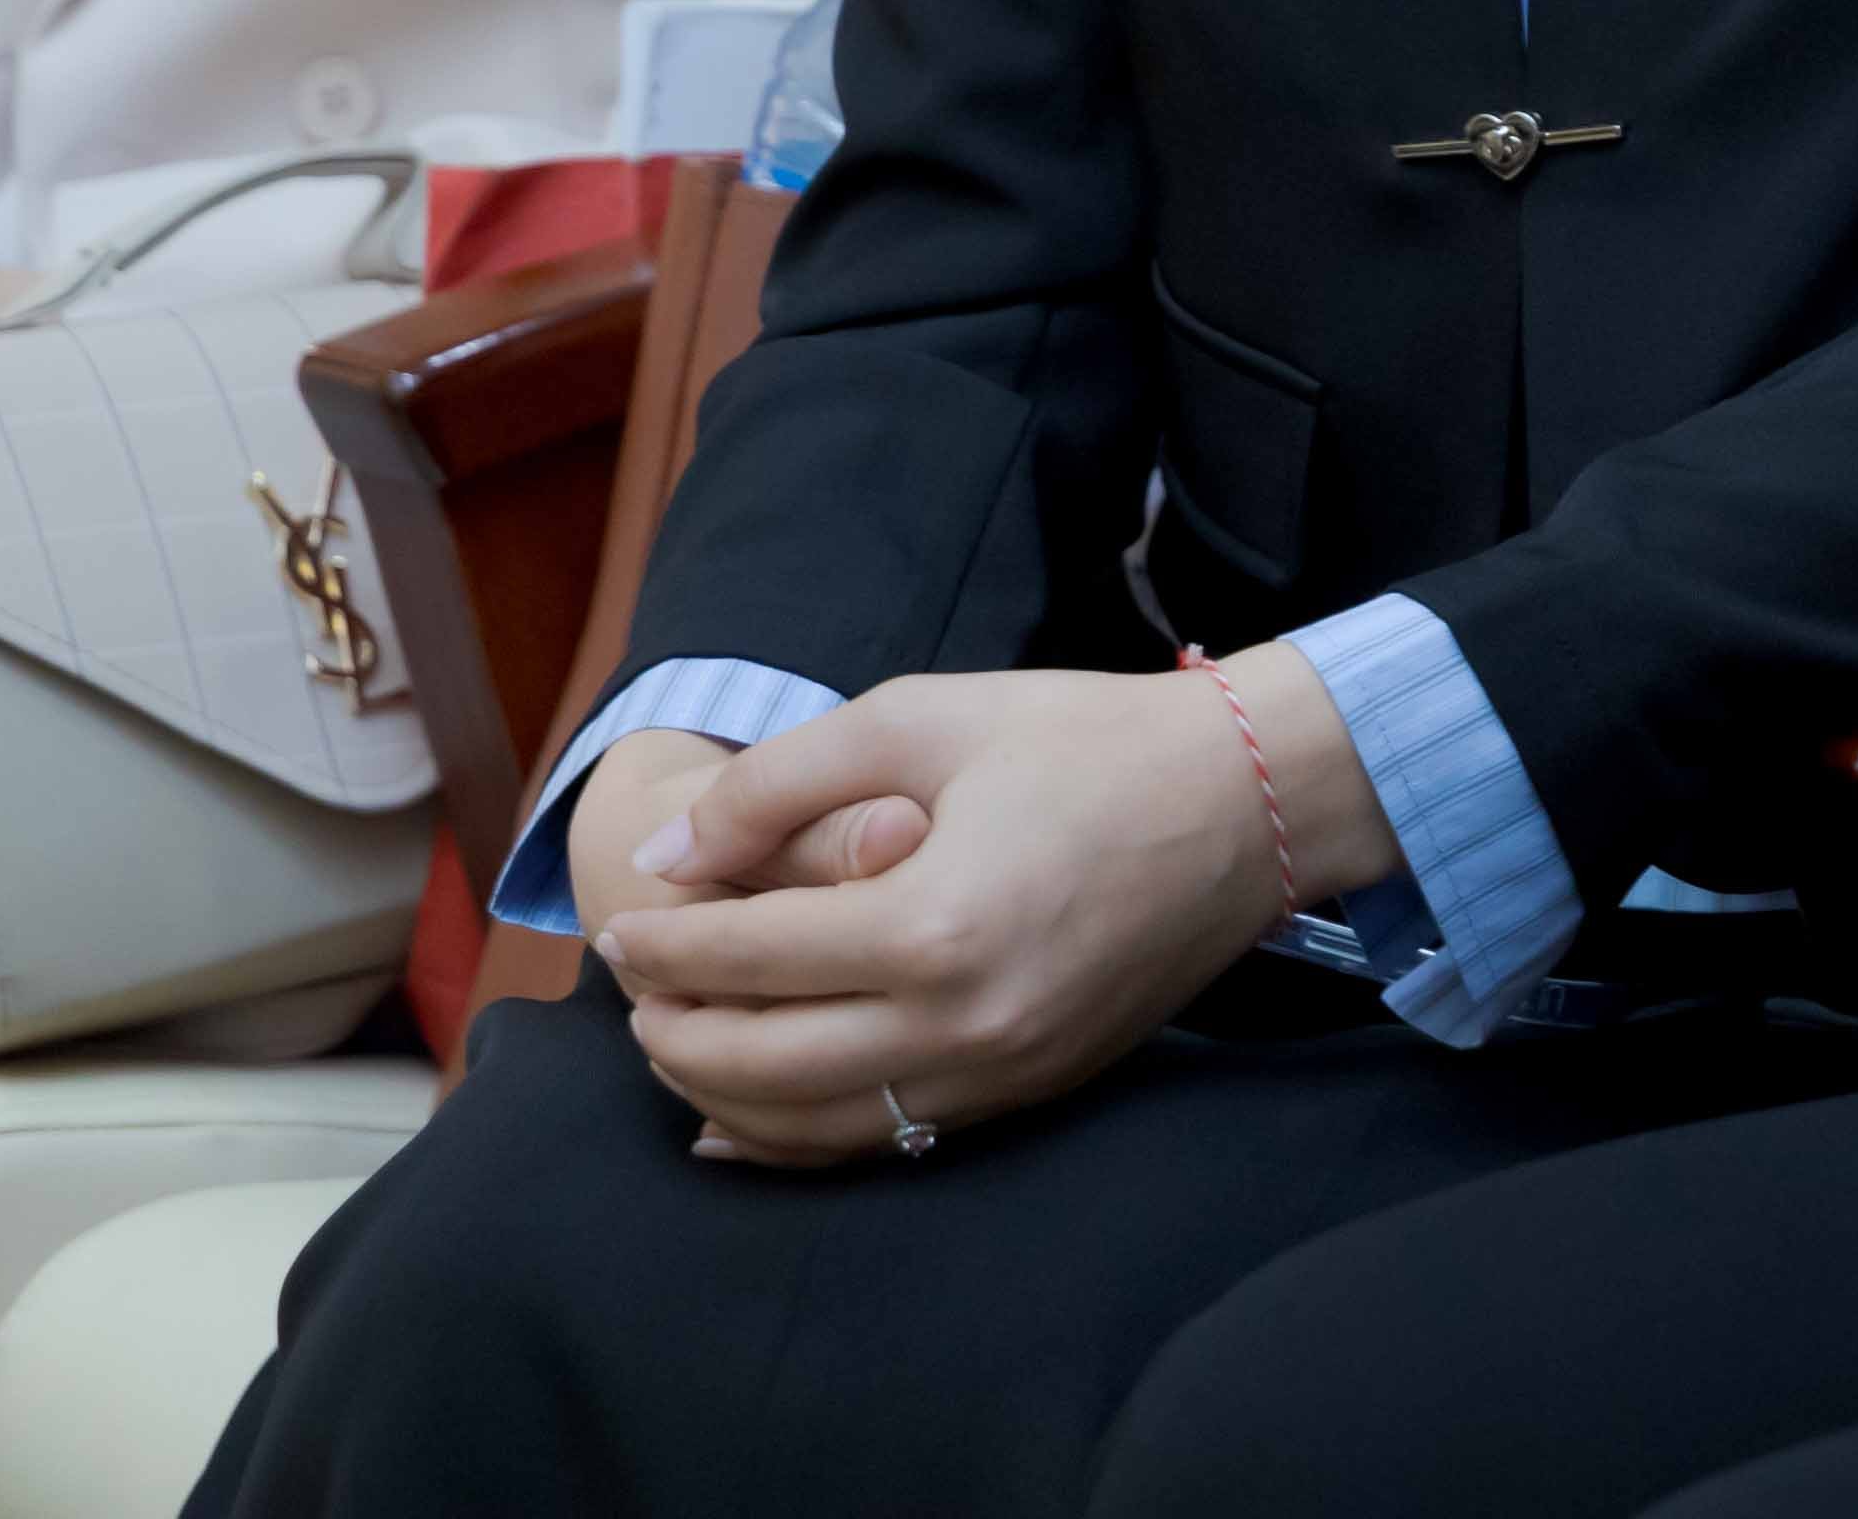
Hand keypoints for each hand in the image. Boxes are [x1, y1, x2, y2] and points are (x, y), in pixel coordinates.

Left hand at [598, 657, 1375, 1165]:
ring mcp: (1002, 1073)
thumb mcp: (919, 715)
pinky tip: (736, 1127)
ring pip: (816, 1127)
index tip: (612, 928)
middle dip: (672, 1034)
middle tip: (626, 992)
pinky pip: (886, 1142)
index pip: (749, 959)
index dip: (661, 948)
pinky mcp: (1030, 1092)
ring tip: (670, 1046)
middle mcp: (966, 1023)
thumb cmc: (1081, 740)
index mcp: (934, 922)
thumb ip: (777, 786)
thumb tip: (669, 859)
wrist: (1245, 804)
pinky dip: (795, 1143)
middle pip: (763, 1066)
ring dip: (721, 1099)